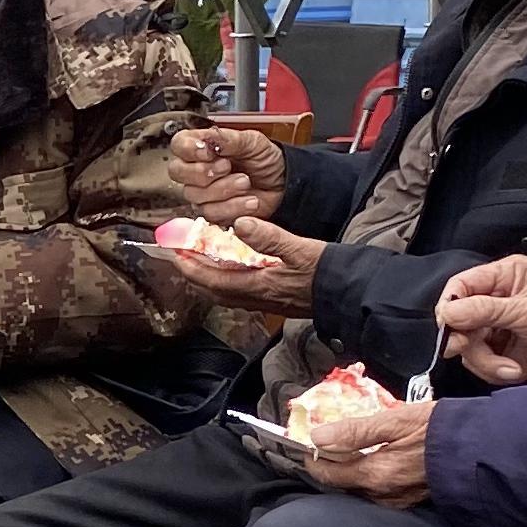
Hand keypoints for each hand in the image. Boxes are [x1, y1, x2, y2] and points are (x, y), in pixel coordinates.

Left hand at [152, 213, 324, 318]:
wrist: (351, 292)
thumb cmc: (327, 271)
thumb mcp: (300, 248)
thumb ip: (269, 237)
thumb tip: (240, 223)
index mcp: (259, 286)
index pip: (212, 280)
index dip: (190, 267)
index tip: (175, 253)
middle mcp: (258, 298)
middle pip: (213, 290)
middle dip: (193, 273)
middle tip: (181, 254)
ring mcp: (266, 302)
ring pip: (225, 293)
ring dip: (208, 278)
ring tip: (200, 259)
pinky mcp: (275, 301)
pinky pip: (240, 293)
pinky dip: (227, 280)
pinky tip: (231, 269)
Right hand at [170, 123, 285, 222]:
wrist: (283, 184)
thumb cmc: (265, 160)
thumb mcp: (252, 141)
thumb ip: (227, 139)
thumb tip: (205, 139)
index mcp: (202, 147)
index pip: (178, 145)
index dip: (188, 150)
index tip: (208, 152)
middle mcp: (196, 170)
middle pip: (177, 172)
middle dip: (203, 172)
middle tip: (227, 167)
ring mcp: (202, 193)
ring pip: (194, 195)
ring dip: (224, 189)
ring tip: (245, 183)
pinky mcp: (212, 213)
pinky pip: (210, 213)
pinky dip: (233, 206)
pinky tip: (249, 200)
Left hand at [303, 399, 433, 504]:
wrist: (485, 448)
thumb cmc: (442, 429)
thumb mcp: (397, 420)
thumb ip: (355, 431)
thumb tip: (317, 437)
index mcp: (376, 474)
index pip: (327, 474)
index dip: (313, 459)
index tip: (308, 444)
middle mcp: (383, 495)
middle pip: (343, 484)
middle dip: (332, 466)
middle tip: (329, 445)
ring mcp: (399, 501)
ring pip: (361, 489)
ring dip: (352, 472)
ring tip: (352, 451)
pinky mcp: (412, 501)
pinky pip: (380, 492)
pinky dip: (372, 478)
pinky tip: (378, 462)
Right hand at [437, 254, 526, 386]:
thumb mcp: (525, 312)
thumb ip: (484, 310)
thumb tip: (447, 313)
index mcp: (505, 275)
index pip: (461, 284)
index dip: (450, 305)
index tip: (449, 326)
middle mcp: (494, 296)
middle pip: (457, 316)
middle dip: (466, 339)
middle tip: (466, 348)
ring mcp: (492, 323)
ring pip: (464, 342)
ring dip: (484, 359)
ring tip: (509, 367)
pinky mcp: (494, 347)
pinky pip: (475, 359)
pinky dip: (491, 369)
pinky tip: (513, 369)